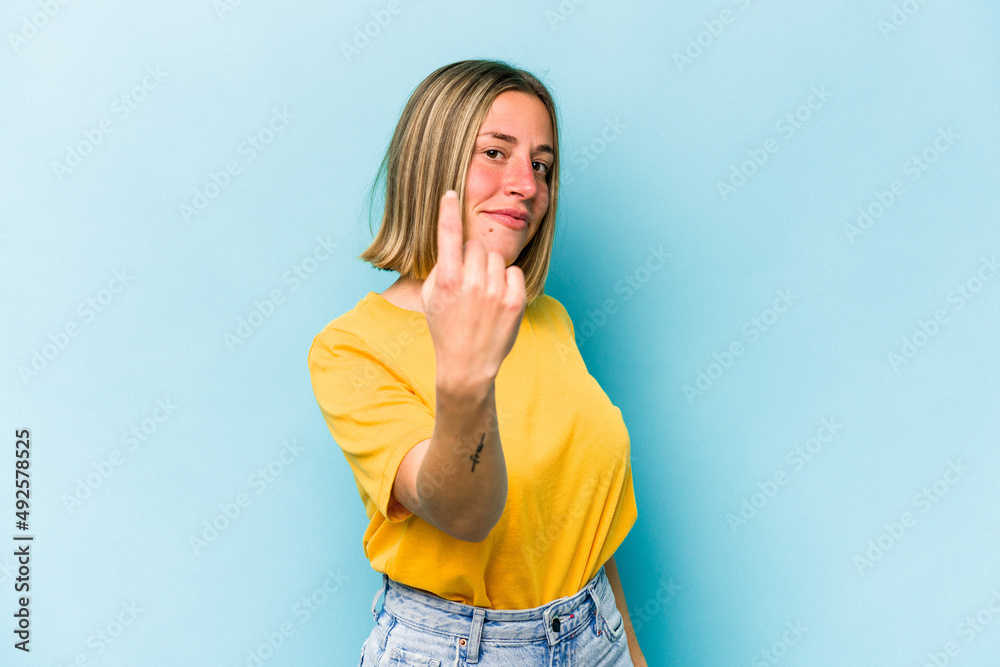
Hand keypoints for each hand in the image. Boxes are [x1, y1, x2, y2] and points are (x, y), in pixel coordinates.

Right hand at [420, 190, 526, 390]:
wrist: (468, 364)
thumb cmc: (446, 327)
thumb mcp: (431, 296)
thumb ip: (441, 266)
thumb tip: (455, 241)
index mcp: (447, 280)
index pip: (447, 234)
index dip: (448, 210)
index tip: (451, 193)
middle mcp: (472, 283)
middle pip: (476, 246)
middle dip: (471, 257)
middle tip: (467, 280)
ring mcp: (496, 293)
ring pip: (496, 258)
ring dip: (489, 270)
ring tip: (482, 294)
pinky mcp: (515, 302)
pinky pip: (513, 272)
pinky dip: (507, 281)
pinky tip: (497, 299)